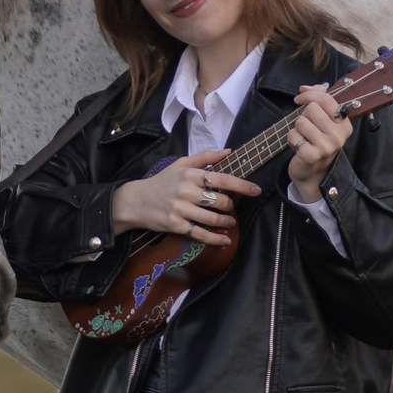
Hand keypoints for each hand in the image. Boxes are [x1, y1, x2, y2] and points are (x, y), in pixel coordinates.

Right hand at [111, 148, 257, 245]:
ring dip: (226, 222)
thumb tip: (228, 151)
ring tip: (230, 222)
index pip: (222, 179)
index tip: (256, 190)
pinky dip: (216, 239)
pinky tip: (225, 240)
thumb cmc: (161, 182)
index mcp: (190, 175)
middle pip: (220, 201)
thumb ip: (205, 157)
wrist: (136, 201)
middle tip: (231, 208)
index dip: (242, 185)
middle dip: (230, 206)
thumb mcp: (180, 164)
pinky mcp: (176, 225)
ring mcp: (181, 209)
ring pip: (212, 219)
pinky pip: (200, 234)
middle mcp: (186, 191)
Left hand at [287, 85, 353, 203]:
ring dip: (297, 129)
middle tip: (306, 127)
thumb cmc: (316, 141)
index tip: (300, 99)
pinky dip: (291, 139)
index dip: (310, 95)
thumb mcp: (322, 120)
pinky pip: (293, 135)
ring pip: (300, 121)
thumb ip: (317, 99)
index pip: (326, 99)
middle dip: (303, 116)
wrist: (313, 172)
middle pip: (312, 109)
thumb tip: (304, 88)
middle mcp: (339, 135)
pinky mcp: (312, 155)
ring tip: (303, 137)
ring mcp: (327, 146)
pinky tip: (299, 146)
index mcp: (344, 124)